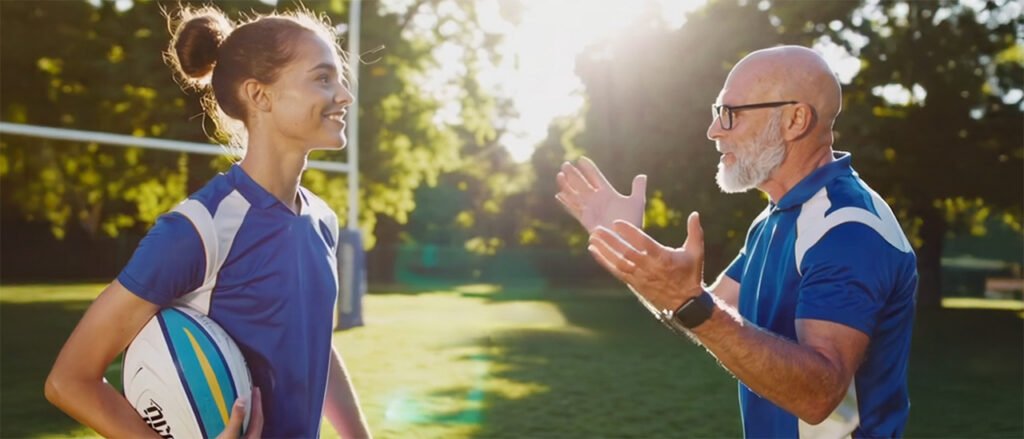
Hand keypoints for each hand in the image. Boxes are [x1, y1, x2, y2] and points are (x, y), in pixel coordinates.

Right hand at [217, 387, 262, 438]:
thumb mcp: (230, 434)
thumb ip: (236, 418)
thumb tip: (242, 400)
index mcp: (254, 436)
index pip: (258, 416)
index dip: (257, 401)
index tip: (255, 389)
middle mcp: (253, 438)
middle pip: (257, 419)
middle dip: (255, 405)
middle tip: (253, 392)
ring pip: (251, 424)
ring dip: (249, 412)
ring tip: (246, 402)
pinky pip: (245, 428)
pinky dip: (242, 419)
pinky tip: (236, 418)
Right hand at [555, 156, 645, 232]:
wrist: (626, 239)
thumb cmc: (633, 222)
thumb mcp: (637, 203)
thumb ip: (638, 189)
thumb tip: (642, 175)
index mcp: (608, 193)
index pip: (596, 177)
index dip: (589, 169)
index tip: (580, 159)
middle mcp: (597, 200)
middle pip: (582, 184)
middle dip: (574, 174)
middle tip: (565, 164)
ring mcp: (590, 209)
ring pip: (576, 194)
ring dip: (567, 186)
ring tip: (559, 175)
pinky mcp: (586, 220)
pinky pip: (574, 210)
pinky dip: (567, 203)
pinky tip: (559, 196)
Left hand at [588, 212, 705, 310]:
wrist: (685, 303)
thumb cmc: (690, 274)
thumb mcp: (696, 252)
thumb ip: (695, 232)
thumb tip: (695, 213)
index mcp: (663, 257)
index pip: (642, 242)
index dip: (629, 232)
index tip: (616, 223)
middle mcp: (649, 267)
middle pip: (626, 252)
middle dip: (610, 240)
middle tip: (596, 229)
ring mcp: (640, 277)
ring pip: (618, 262)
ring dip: (604, 250)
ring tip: (592, 239)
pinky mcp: (634, 284)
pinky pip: (617, 272)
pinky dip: (604, 261)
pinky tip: (595, 252)